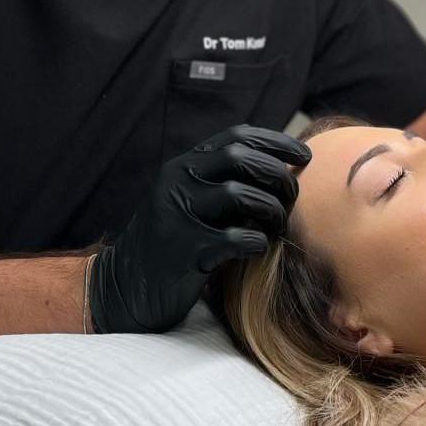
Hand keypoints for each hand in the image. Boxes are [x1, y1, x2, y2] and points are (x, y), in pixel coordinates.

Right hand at [87, 124, 310, 333]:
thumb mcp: (189, 203)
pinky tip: (257, 248)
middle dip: (278, 176)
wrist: (122, 288)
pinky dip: (256, 241)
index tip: (304, 156)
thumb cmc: (171, 246)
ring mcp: (177, 214)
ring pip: (240, 195)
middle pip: (241, 160)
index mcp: (182, 167)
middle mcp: (177, 183)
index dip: (275, 142)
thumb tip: (281, 170)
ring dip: (271, 210)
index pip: (236, 137)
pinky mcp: (182, 250)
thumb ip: (221, 183)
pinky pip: (234, 237)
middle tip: (291, 198)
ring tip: (275, 227)